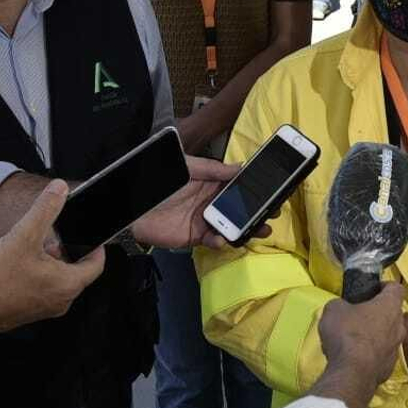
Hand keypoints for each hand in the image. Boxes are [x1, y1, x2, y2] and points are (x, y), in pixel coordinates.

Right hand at [0, 180, 105, 337]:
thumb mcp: (23, 236)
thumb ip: (45, 209)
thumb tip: (60, 189)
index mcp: (69, 284)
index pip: (97, 265)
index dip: (97, 248)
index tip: (92, 237)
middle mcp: (62, 301)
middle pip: (77, 271)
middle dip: (67, 252)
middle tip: (52, 240)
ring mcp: (47, 309)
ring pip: (60, 280)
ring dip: (52, 263)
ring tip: (32, 250)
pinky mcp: (32, 312)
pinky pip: (45, 289)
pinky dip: (40, 275)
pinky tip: (20, 265)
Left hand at [131, 156, 272, 249]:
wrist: (133, 203)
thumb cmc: (160, 180)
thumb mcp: (188, 166)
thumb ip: (214, 169)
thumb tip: (240, 168)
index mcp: (212, 183)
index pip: (239, 186)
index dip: (256, 190)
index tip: (273, 192)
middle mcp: (211, 202)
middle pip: (241, 208)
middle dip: (259, 211)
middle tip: (273, 213)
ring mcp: (205, 220)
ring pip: (232, 226)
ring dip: (248, 229)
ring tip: (261, 230)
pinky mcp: (195, 236)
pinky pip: (214, 240)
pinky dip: (221, 241)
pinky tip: (224, 238)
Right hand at [318, 283, 406, 386]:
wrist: (352, 373)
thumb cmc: (347, 334)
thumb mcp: (334, 309)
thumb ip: (341, 304)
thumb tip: (341, 308)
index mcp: (389, 306)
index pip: (396, 288)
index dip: (384, 286)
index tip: (372, 290)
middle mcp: (399, 325)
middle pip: (392, 313)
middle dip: (377, 313)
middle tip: (358, 315)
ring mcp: (396, 348)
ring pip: (388, 335)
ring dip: (375, 334)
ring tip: (354, 339)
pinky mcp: (389, 367)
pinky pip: (382, 354)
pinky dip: (371, 353)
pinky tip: (355, 357)